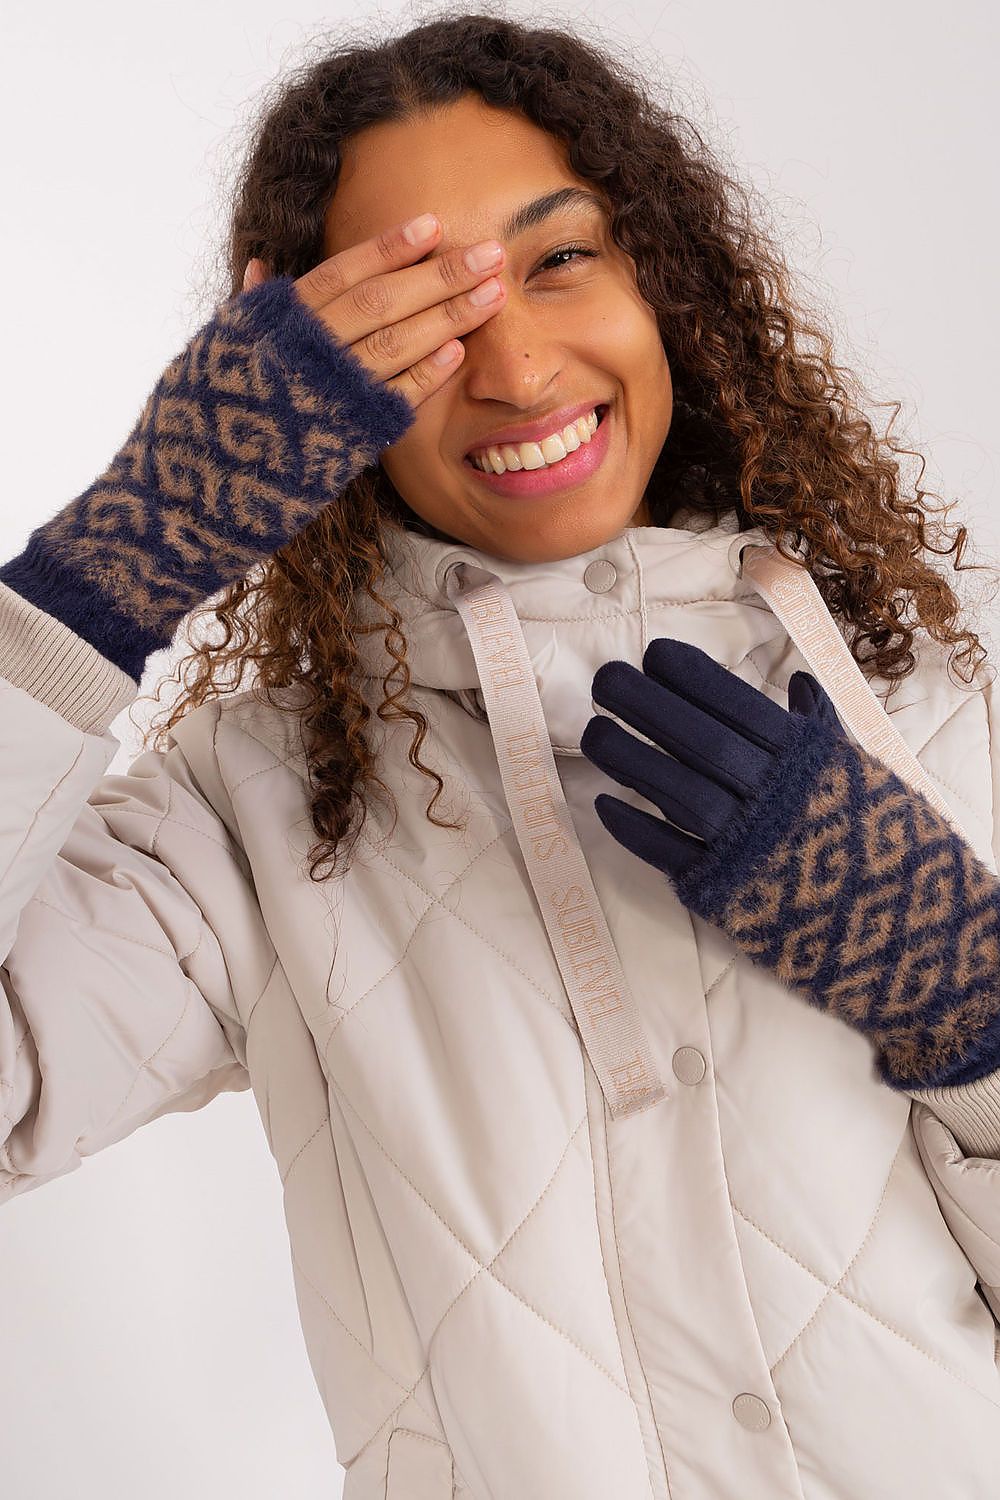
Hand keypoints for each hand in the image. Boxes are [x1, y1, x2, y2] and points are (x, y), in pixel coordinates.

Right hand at [241, 211, 506, 411]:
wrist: (210, 479)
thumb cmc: (215, 405)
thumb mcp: (223, 346)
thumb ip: (252, 308)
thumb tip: (259, 267)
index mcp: (280, 321)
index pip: (341, 273)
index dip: (388, 248)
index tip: (433, 225)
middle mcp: (308, 351)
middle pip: (382, 302)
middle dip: (440, 276)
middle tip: (490, 253)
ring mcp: (333, 393)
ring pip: (397, 344)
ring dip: (449, 317)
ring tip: (493, 293)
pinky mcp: (351, 433)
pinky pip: (396, 398)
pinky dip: (428, 374)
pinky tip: (459, 349)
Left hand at [580, 638, 845, 881]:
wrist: (896, 923)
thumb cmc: (871, 835)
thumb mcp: (854, 770)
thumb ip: (819, 725)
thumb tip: (798, 679)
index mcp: (805, 760)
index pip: (741, 706)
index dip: (695, 677)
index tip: (654, 652)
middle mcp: (774, 798)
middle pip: (701, 742)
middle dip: (648, 705)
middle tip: (605, 676)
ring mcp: (746, 846)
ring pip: (680, 794)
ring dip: (630, 760)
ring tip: (592, 731)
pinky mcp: (724, 890)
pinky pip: (671, 855)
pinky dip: (635, 829)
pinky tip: (603, 803)